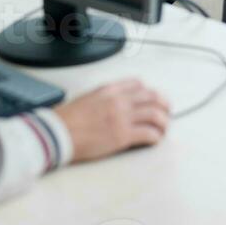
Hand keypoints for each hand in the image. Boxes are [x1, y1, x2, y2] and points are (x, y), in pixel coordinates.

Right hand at [54, 79, 169, 161]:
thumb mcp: (87, 98)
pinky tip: (155, 140)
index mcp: (109, 89)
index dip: (149, 91)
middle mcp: (119, 100)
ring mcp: (122, 117)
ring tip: (163, 129)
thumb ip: (104, 98)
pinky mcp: (122, 136)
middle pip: (152, 97)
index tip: (152, 99)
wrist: (58, 132)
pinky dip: (156, 137)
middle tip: (167, 112)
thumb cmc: (67, 119)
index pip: (137, 84)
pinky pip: (148, 133)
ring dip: (163, 122)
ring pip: (155, 114)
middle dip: (163, 104)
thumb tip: (113, 104)